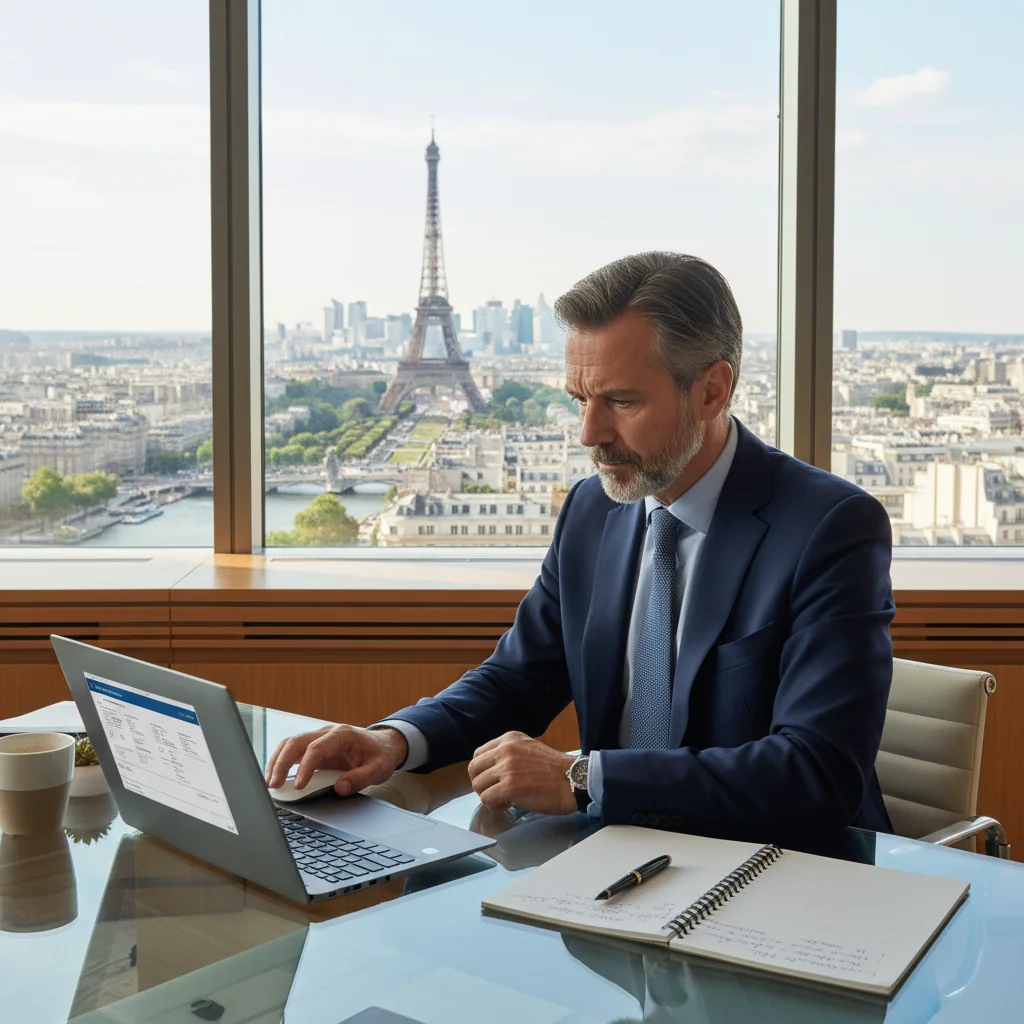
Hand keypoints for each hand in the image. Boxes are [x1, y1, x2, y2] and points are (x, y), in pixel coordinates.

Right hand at [264, 725, 408, 796]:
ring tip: (269, 782)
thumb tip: (339, 788)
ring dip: (277, 761)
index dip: (305, 766)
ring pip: (290, 744)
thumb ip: (360, 779)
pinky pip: (293, 751)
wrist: (384, 744)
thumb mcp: (378, 769)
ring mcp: (319, 738)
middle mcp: (327, 733)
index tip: (298, 786)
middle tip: (272, 784)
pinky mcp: (315, 747)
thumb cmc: (381, 754)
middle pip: (297, 741)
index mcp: (343, 735)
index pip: (317, 748)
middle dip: (281, 762)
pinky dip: (281, 762)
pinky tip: (275, 776)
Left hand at [467, 731, 575, 815]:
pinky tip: (507, 805)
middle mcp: (505, 750)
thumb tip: (490, 770)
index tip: (492, 779)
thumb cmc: (554, 769)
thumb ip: (509, 754)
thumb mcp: (528, 748)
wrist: (573, 780)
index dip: (482, 770)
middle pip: (474, 770)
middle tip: (494, 792)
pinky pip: (487, 799)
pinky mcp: (510, 787)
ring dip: (488, 796)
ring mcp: (507, 768)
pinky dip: (494, 806)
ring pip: (478, 785)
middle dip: (481, 784)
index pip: (478, 754)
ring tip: (503, 799)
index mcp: (509, 739)